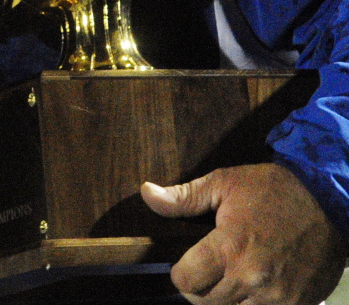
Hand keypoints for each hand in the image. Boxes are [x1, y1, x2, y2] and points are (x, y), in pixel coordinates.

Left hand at [141, 163, 346, 304]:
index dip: (179, 273)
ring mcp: (278, 299)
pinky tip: (251, 290)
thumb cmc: (272, 190)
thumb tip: (146, 193)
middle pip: (206, 304)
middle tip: (206, 270)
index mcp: (231, 248)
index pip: (186, 282)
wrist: (329, 201)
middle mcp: (253, 280)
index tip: (185, 263)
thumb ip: (183, 197)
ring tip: (228, 279)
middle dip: (199, 289)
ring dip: (225, 301)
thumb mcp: (223, 183)